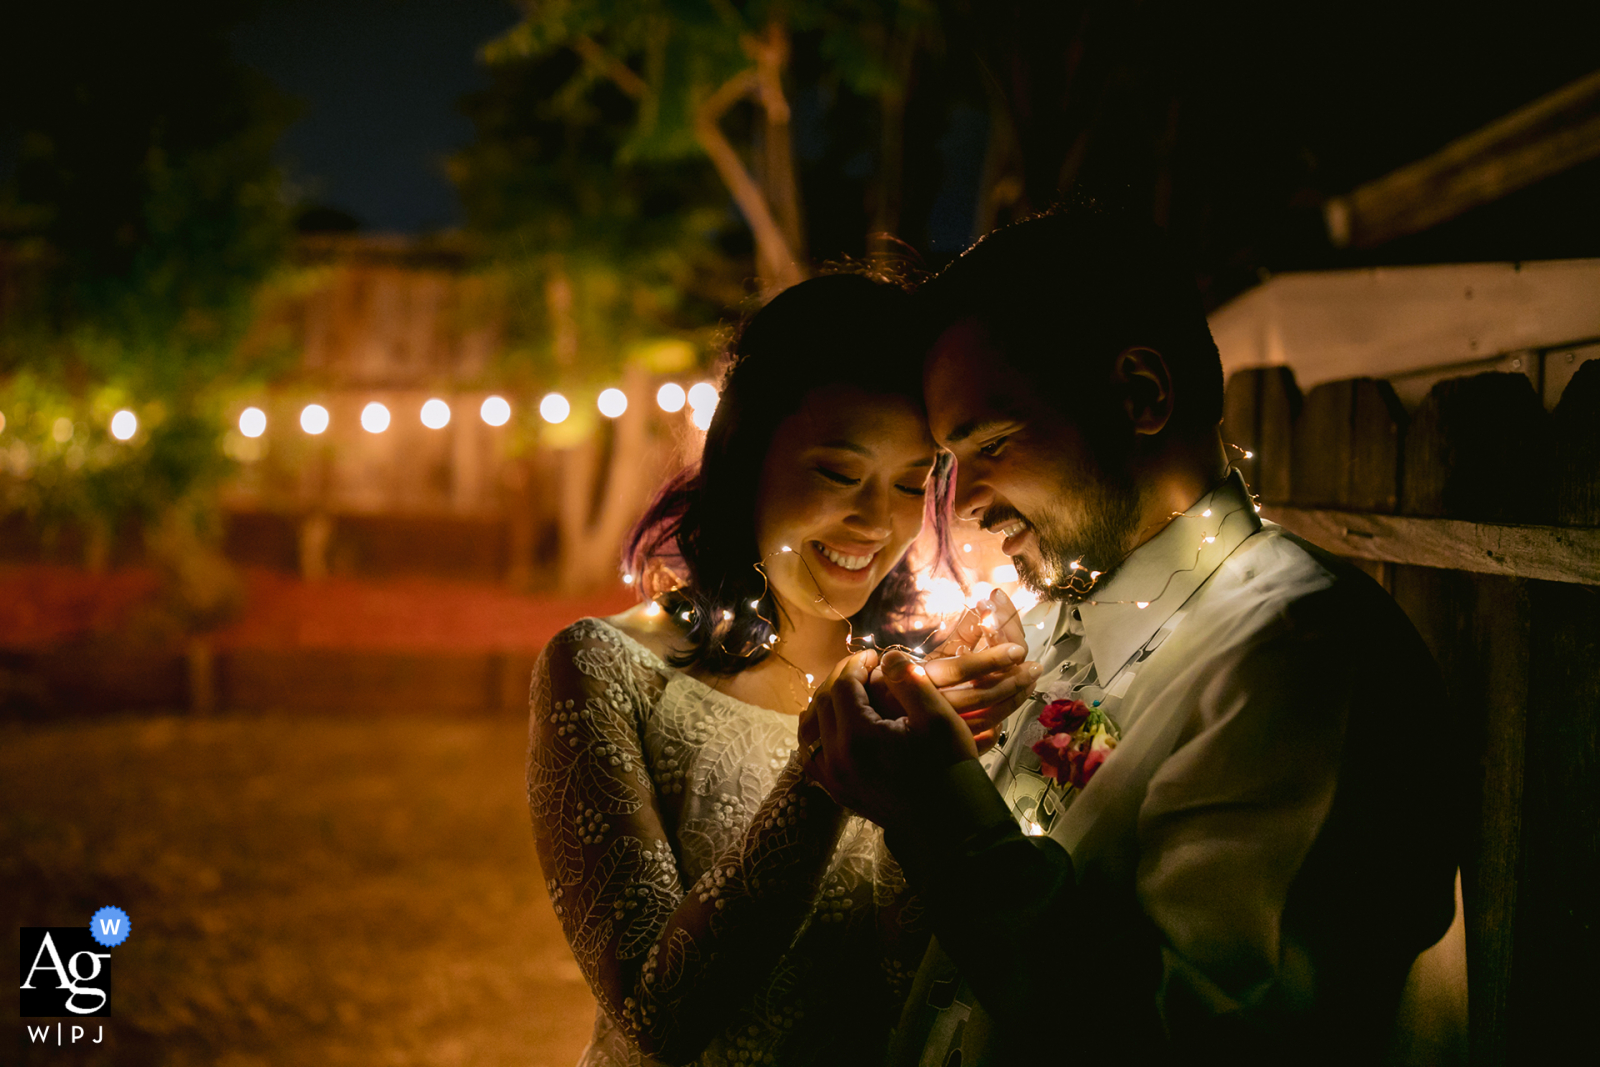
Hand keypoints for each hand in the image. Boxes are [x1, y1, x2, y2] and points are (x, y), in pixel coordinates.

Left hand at [800, 648, 975, 829]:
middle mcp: (837, 759)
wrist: (949, 822)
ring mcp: (833, 779)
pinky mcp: (837, 791)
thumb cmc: (948, 767)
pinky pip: (812, 754)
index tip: (874, 656)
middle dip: (840, 679)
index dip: (856, 664)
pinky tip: (836, 723)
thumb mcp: (938, 718)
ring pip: (809, 729)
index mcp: (859, 738)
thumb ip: (910, 681)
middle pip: (823, 703)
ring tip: (848, 691)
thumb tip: (888, 657)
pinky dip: (819, 732)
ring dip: (825, 704)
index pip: (842, 686)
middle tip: (861, 668)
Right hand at [868, 589, 1040, 751]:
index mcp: (912, 681)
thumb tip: (981, 612)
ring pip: (985, 718)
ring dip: (1012, 699)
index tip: (1016, 649)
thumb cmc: (876, 685)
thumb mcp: (906, 657)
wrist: (852, 727)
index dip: (989, 658)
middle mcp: (923, 708)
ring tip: (1029, 683)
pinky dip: (994, 729)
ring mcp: (935, 731)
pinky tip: (1005, 720)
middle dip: (1012, 680)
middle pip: (981, 697)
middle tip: (1033, 667)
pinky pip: (976, 740)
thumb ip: (948, 639)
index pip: (958, 669)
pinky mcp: (940, 748)